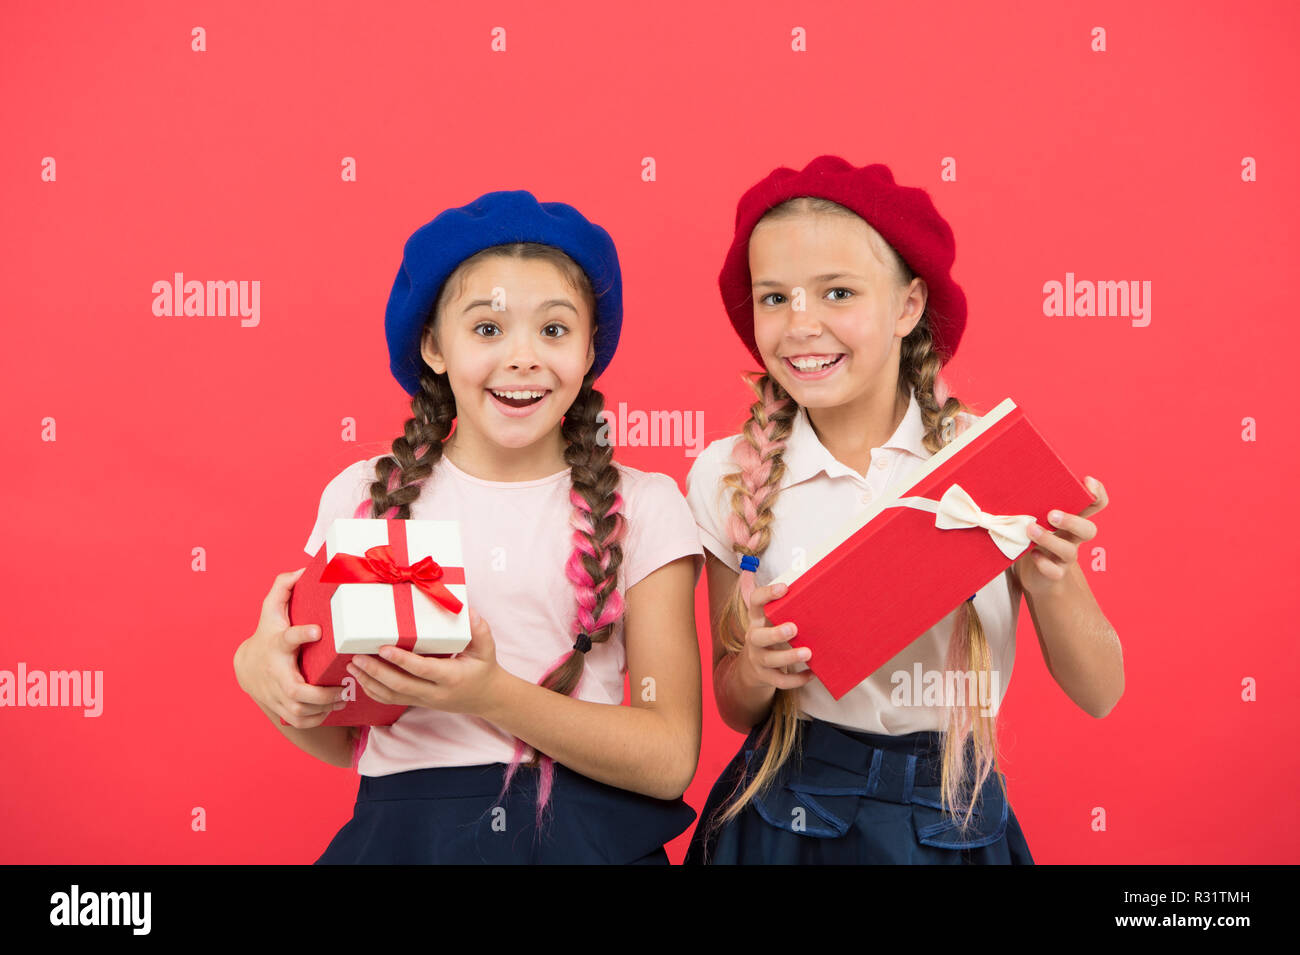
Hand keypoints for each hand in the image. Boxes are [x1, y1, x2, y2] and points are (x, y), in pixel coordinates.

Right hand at [234, 568, 347, 727]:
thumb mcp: (272, 608)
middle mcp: (275, 673)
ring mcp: (275, 695)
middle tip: (343, 685)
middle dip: (321, 693)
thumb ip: (284, 587)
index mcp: (277, 645)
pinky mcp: (280, 709)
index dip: (301, 634)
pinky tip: (332, 707)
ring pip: (300, 712)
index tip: (317, 630)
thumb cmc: (268, 633)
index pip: (287, 638)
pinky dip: (317, 719)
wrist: (248, 666)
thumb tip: (303, 568)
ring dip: (324, 708)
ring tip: (343, 696)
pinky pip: (300, 722)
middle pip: (296, 691)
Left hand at [345, 607, 505, 716]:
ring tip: (352, 666)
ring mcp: (424, 700)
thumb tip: (468, 612)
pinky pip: (391, 700)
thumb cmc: (483, 669)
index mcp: (451, 677)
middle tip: (357, 657)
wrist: (486, 698)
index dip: (401, 660)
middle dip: (375, 671)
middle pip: (400, 685)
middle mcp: (434, 692)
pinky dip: (373, 691)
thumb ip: (480, 631)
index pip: (422, 670)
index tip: (383, 648)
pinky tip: (361, 678)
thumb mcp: (487, 649)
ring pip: (391, 696)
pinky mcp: (417, 702)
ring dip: (369, 682)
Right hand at [735, 579, 814, 691]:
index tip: (784, 588)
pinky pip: (779, 681)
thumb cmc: (769, 634)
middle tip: (794, 628)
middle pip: (758, 636)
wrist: (752, 668)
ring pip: (770, 659)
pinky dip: (796, 679)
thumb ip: (780, 602)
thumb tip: (803, 576)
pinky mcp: (765, 676)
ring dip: (788, 656)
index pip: (755, 602)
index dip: (767, 594)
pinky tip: (812, 674)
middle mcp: (754, 638)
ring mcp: (758, 659)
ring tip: (808, 653)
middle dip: (775, 633)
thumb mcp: (769, 618)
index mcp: (756, 619)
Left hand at [1015, 475, 1108, 597]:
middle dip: (1072, 521)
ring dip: (1050, 540)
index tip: (1087, 481)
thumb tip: (1002, 476)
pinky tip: (1032, 555)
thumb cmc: (1032, 538)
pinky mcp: (1054, 573)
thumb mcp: (1033, 516)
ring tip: (1030, 530)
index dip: (1098, 494)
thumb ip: (1028, 501)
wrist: (1034, 574)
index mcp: (1071, 519)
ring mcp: (1064, 558)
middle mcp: (1072, 538)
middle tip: (1051, 514)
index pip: (1095, 505)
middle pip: (1088, 530)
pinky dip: (1044, 563)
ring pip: (1070, 552)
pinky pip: (1055, 571)